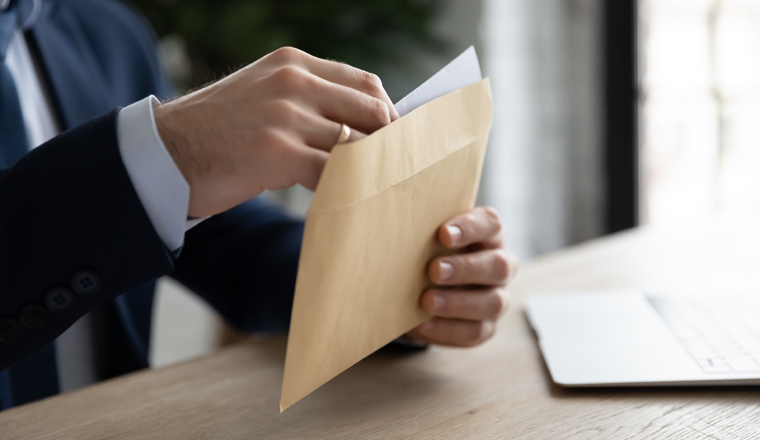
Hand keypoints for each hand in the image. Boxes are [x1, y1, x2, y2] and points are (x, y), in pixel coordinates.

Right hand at [154, 47, 398, 217]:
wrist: (163, 152)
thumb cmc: (217, 131)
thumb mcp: (263, 95)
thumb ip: (307, 100)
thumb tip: (359, 127)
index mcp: (293, 64)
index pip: (366, 83)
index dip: (389, 114)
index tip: (395, 141)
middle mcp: (293, 82)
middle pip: (372, 110)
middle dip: (390, 144)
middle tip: (396, 171)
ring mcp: (284, 116)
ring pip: (356, 144)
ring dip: (371, 171)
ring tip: (377, 191)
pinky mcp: (275, 152)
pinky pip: (333, 173)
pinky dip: (346, 190)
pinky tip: (344, 202)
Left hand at [406, 207, 517, 346]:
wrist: (425, 287)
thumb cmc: (429, 252)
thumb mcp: (428, 239)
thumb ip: (422, 232)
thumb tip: (394, 230)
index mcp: (489, 234)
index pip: (490, 224)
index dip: (470, 227)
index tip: (443, 233)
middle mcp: (500, 265)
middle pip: (498, 265)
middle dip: (465, 268)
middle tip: (434, 270)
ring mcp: (497, 297)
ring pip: (493, 302)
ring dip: (458, 303)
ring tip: (427, 301)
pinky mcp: (486, 326)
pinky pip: (475, 331)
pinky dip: (447, 329)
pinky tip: (423, 324)